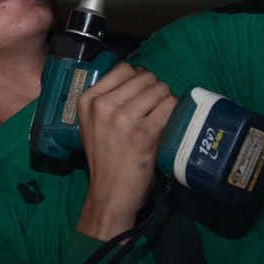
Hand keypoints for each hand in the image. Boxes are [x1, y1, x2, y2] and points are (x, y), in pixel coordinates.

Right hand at [74, 63, 176, 239]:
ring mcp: (122, 118)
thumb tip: (143, 77)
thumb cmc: (107, 159)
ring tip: (162, 120)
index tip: (144, 96)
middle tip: (156, 110)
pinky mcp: (142, 134)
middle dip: (156, 91)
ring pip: (160, 89)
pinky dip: (175, 114)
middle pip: (146, 77)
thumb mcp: (95, 124)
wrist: (109, 195)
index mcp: (88, 99)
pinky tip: (169, 127)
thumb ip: (111, 99)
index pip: (124, 68)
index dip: (140, 79)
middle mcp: (103, 105)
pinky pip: (170, 107)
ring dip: (168, 102)